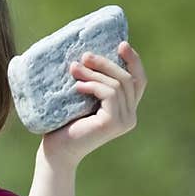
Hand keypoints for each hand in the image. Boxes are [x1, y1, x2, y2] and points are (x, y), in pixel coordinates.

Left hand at [40, 39, 147, 170]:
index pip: (138, 81)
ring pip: (117, 84)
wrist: (56, 151)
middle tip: (85, 55)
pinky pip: (109, 93)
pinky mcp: (114, 123)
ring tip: (74, 69)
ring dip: (95, 73)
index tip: (121, 44)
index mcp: (126, 110)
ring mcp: (124, 121)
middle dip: (106, 63)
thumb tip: (91, 53)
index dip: (134, 61)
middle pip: (127, 78)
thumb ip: (95, 82)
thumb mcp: (83, 97)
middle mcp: (130, 116)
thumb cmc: (65, 124)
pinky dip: (93, 85)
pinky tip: (77, 86)